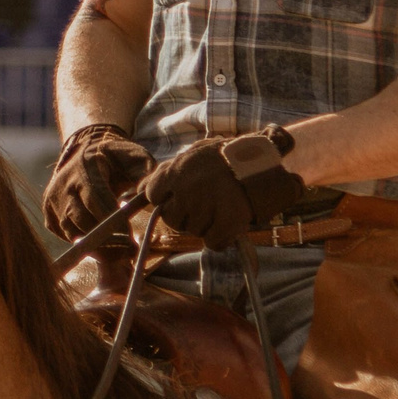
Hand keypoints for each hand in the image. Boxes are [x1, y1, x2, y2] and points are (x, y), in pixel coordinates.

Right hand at [42, 124, 150, 240]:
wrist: (83, 151)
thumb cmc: (114, 158)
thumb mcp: (133, 156)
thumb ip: (145, 171)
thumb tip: (146, 192)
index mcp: (85, 168)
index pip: (96, 199)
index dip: (112, 221)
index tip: (130, 238)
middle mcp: (64, 185)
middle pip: (81, 220)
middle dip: (107, 240)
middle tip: (130, 251)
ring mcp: (53, 201)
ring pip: (72, 232)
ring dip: (97, 247)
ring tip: (120, 255)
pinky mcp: (49, 215)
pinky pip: (66, 236)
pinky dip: (85, 244)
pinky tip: (104, 246)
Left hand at [141, 130, 303, 248]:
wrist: (261, 161)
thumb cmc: (223, 158)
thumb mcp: (191, 156)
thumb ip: (164, 174)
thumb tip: (136, 191)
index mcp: (175, 171)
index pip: (151, 195)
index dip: (165, 198)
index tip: (178, 195)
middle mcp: (186, 190)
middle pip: (171, 218)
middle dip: (184, 214)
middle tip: (203, 201)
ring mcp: (206, 207)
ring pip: (192, 231)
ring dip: (205, 224)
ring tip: (220, 205)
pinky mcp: (227, 222)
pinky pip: (212, 242)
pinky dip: (220, 236)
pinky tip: (228, 220)